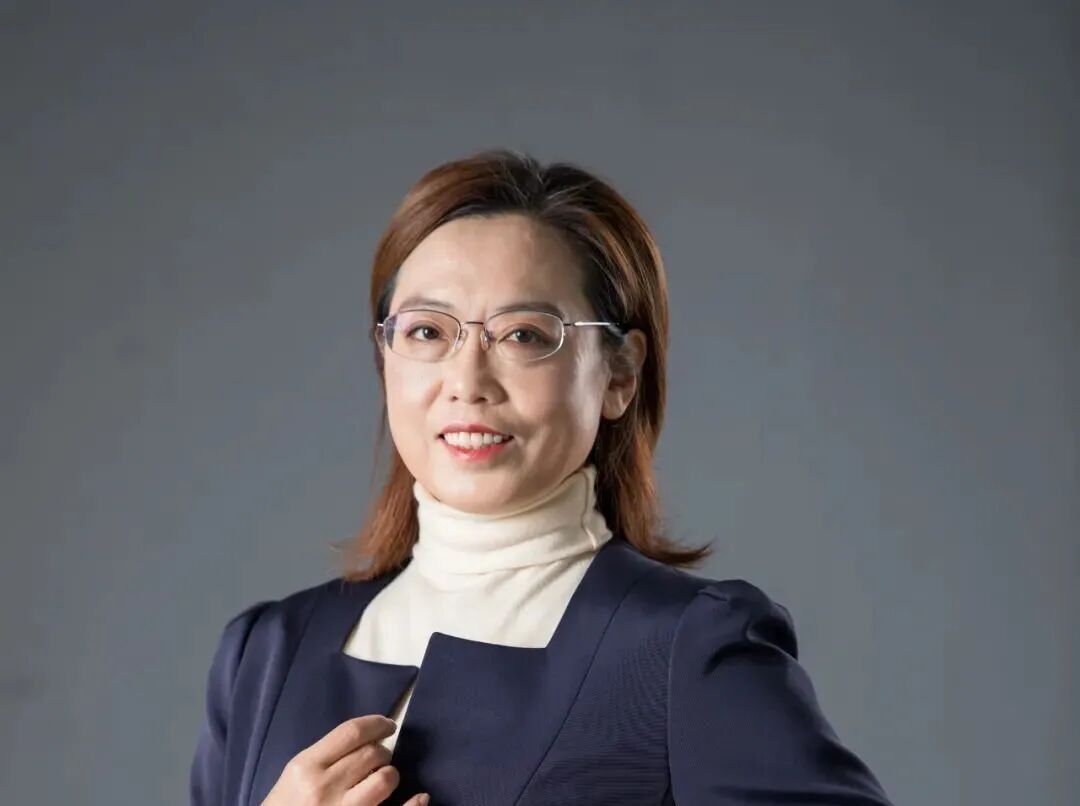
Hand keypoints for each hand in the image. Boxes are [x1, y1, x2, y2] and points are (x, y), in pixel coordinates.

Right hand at [261, 714, 429, 804]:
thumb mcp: (296, 774)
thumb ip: (326, 755)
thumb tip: (368, 737)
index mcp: (306, 766)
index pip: (352, 732)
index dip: (377, 723)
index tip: (388, 725)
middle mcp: (324, 788)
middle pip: (371, 753)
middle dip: (383, 751)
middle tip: (380, 756)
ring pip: (385, 779)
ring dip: (390, 774)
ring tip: (382, 779)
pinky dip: (412, 805)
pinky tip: (419, 797)